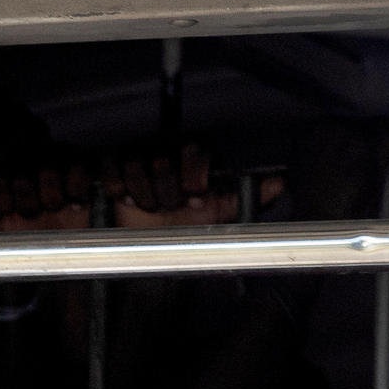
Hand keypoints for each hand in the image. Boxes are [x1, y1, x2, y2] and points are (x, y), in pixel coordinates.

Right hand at [101, 142, 273, 228]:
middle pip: (163, 159)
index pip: (194, 147)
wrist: (150, 241)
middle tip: (172, 206)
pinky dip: (116, 187)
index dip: (193, 174)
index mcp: (194, 152)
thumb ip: (251, 195)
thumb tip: (279, 182)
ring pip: (135, 165)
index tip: (195, 197)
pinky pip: (109, 169)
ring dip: (144, 194)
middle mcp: (166, 148)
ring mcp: (138, 155)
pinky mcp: (111, 165)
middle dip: (167, 191)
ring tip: (151, 207)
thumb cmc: (189, 222)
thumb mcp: (224, 210)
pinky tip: (125, 200)